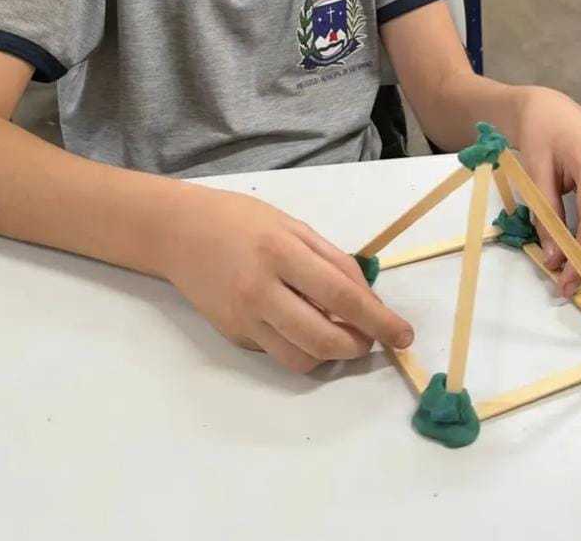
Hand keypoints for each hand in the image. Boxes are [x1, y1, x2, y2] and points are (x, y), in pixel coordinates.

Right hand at [164, 186, 413, 372]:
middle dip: (359, 346)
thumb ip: (332, 260)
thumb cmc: (241, 220)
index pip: (342, 297)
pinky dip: (300, 346)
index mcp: (282, 253)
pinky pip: (278, 353)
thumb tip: (367, 299)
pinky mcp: (233, 335)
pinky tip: (300, 323)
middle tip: (370, 338)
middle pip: (324, 340)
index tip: (402, 334)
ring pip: (302, 359)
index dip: (379, 320)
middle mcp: (261, 291)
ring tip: (339, 333)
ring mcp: (244, 318)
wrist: (178, 231)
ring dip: (330, 355)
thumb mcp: (293, 226)